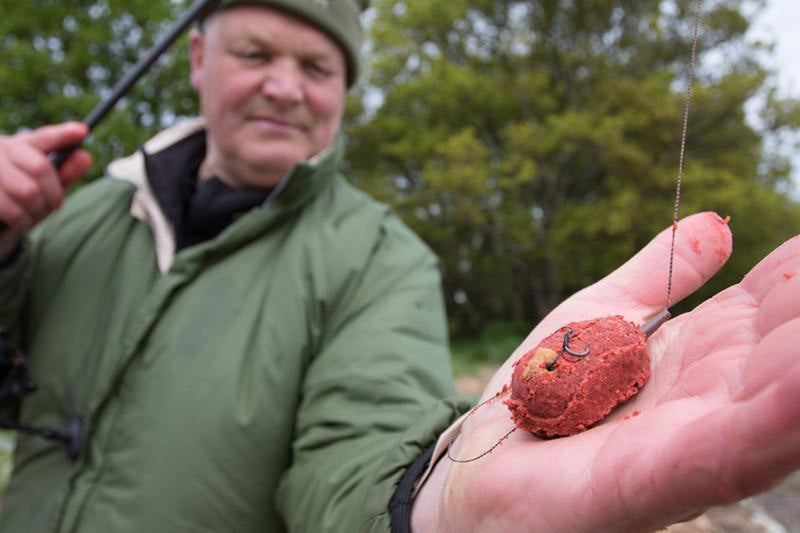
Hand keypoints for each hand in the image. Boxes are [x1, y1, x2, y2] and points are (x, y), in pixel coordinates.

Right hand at [0, 122, 91, 256]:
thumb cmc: (23, 196)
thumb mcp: (46, 183)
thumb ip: (66, 171)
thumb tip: (85, 157)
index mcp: (20, 145)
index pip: (44, 138)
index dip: (62, 135)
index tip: (81, 131)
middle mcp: (2, 151)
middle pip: (41, 168)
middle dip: (53, 193)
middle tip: (52, 204)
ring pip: (29, 191)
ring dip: (37, 209)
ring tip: (32, 211)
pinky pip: (14, 211)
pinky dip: (23, 220)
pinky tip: (19, 218)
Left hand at [413, 212, 799, 531]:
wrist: (479, 468)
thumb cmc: (543, 393)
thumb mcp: (603, 313)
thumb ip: (660, 273)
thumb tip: (718, 223)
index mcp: (699, 361)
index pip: (766, 312)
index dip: (795, 278)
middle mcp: (706, 405)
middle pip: (783, 357)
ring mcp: (684, 448)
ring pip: (771, 405)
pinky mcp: (648, 483)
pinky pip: (722, 452)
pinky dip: (771, 419)